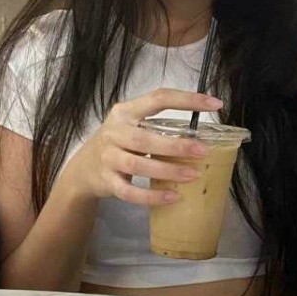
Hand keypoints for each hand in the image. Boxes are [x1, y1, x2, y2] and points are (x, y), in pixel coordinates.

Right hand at [62, 88, 221, 206]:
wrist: (82, 169)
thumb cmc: (117, 143)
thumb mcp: (131, 125)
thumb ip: (157, 125)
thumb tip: (200, 134)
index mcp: (125, 111)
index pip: (158, 98)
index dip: (187, 100)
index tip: (214, 104)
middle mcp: (114, 131)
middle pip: (146, 138)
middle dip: (177, 145)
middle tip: (203, 150)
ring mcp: (108, 157)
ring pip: (140, 165)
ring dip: (169, 170)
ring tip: (193, 175)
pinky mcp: (106, 182)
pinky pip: (130, 192)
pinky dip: (152, 196)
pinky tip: (173, 197)